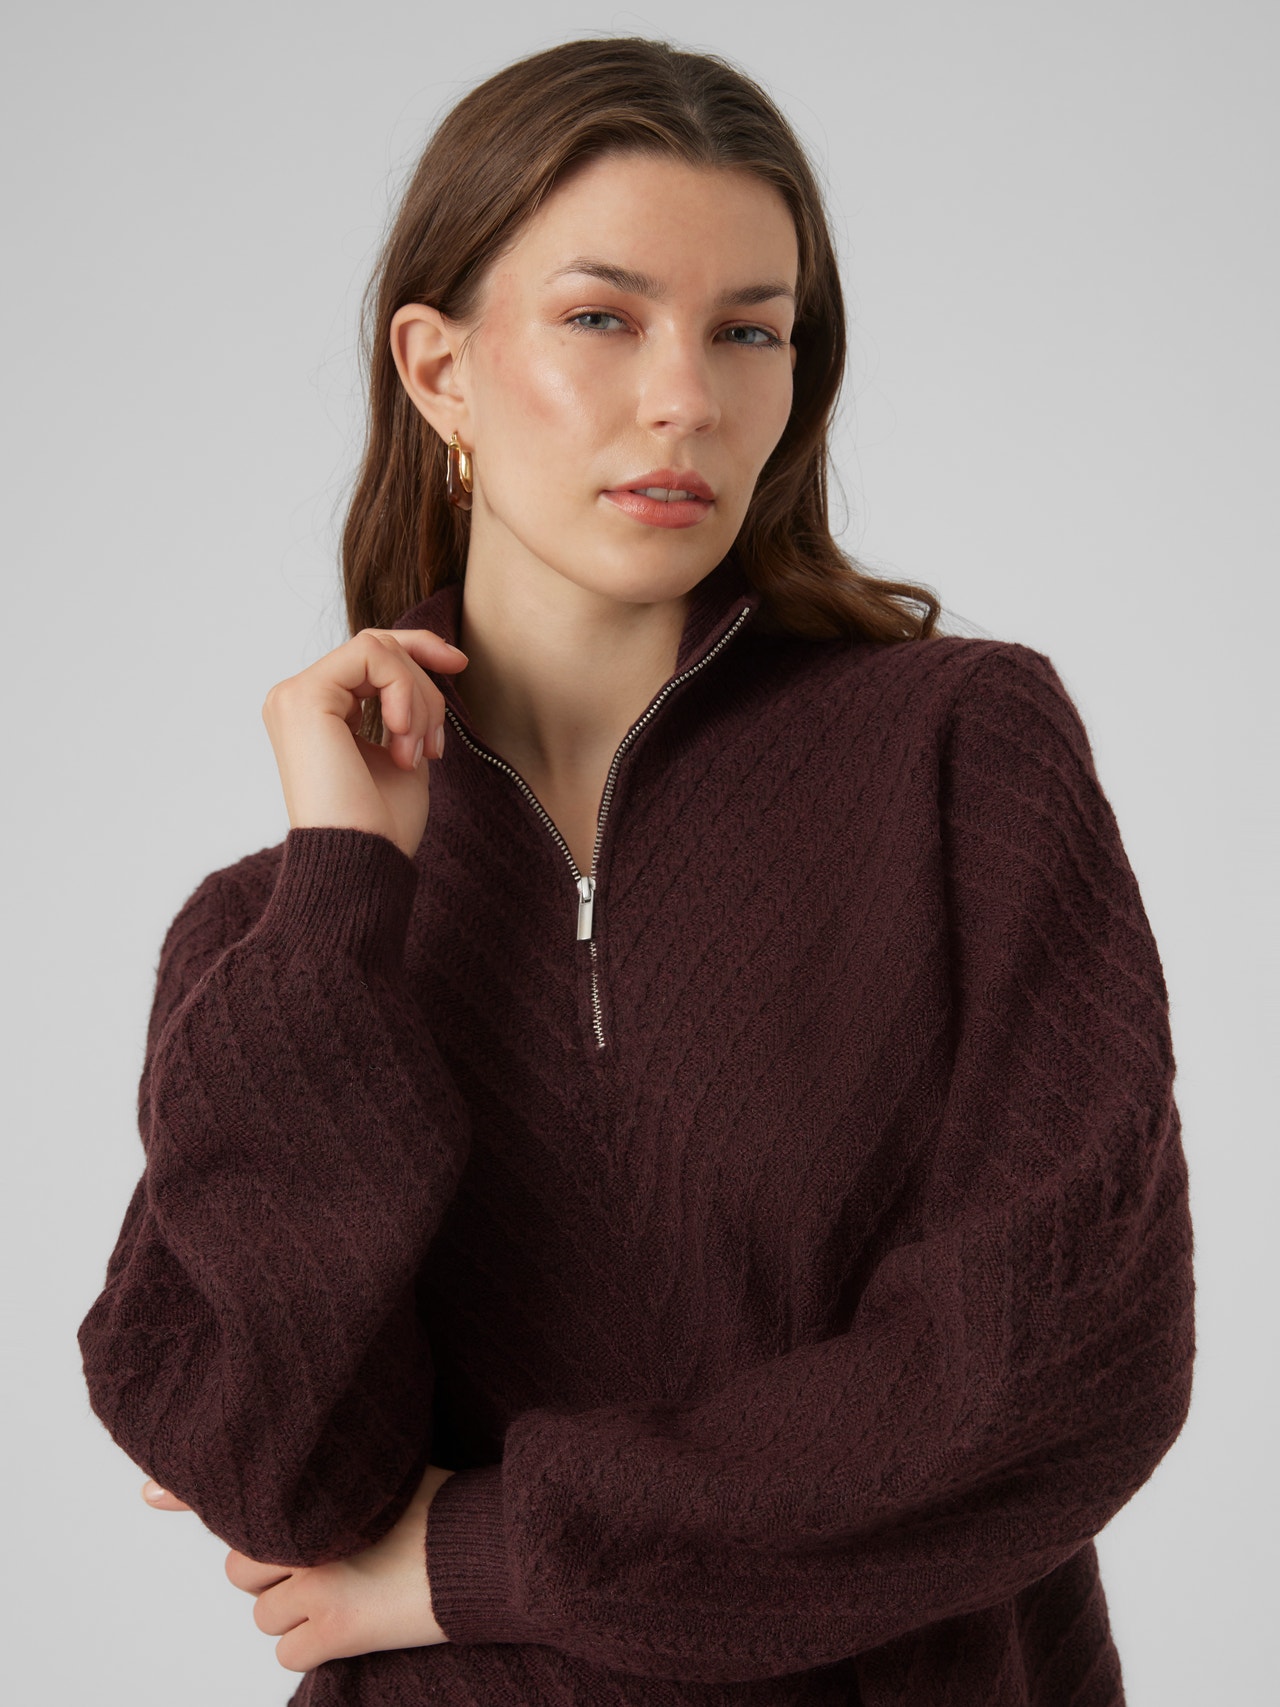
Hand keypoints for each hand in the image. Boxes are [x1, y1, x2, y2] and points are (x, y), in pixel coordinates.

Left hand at [140, 1463, 456, 1671]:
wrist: (487, 1552)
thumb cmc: (444, 1503)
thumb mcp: (384, 1466)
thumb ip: (334, 1465)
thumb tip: (290, 1450)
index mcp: (319, 1495)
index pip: (238, 1498)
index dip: (187, 1489)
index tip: (148, 1490)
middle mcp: (308, 1539)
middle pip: (244, 1568)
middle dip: (273, 1570)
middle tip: (322, 1559)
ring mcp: (319, 1587)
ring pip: (264, 1614)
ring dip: (292, 1610)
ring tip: (345, 1587)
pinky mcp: (336, 1633)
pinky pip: (288, 1654)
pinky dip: (310, 1646)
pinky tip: (350, 1622)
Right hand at [261, 628, 468, 861]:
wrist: (362, 862)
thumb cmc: (382, 824)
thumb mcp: (403, 754)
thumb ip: (405, 712)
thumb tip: (427, 671)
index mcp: (318, 713)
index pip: (369, 657)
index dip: (418, 650)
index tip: (460, 665)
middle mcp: (298, 699)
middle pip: (378, 648)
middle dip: (425, 686)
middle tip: (435, 745)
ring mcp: (295, 696)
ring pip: (378, 650)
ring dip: (418, 698)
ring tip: (418, 752)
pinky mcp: (303, 697)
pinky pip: (371, 655)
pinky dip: (404, 691)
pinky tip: (402, 737)